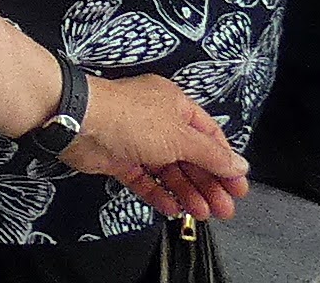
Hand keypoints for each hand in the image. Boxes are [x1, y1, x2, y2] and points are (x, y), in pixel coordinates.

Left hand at [57, 73, 247, 220]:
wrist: (79, 123)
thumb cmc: (131, 118)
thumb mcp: (180, 137)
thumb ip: (211, 155)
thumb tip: (239, 164)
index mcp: (175, 105)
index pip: (208, 135)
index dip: (225, 161)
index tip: (237, 186)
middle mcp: (157, 121)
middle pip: (191, 156)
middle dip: (209, 182)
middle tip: (224, 208)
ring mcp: (138, 141)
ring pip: (170, 171)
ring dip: (188, 192)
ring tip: (203, 213)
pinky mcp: (120, 159)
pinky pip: (146, 180)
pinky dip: (160, 194)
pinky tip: (173, 209)